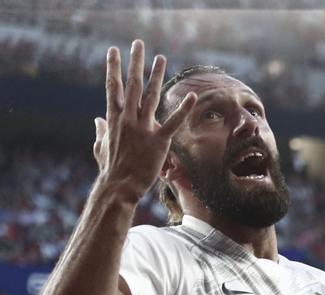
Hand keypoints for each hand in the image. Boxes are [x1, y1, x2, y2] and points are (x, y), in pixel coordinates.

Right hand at [97, 42, 193, 199]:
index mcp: (112, 117)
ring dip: (156, 75)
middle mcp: (127, 118)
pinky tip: (192, 97)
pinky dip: (183, 109)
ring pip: (151, 96)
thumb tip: (97, 120)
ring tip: (160, 58)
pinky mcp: (159, 140)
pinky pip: (173, 122)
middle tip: (139, 44)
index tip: (113, 51)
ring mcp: (142, 128)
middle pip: (132, 84)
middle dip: (136, 62)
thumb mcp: (101, 146)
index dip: (113, 67)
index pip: (113, 86)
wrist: (119, 185)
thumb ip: (100, 131)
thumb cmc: (111, 168)